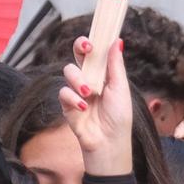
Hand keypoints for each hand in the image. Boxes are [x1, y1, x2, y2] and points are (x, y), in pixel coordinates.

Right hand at [60, 36, 134, 167]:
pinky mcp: (67, 104)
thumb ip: (116, 65)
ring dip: (79, 80)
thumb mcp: (120, 88)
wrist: (109, 143)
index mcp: (103, 75)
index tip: (93, 41)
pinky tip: (83, 107)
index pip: (94, 53)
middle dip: (79, 48)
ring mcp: (77, 91)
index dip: (91, 43)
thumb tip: (117, 41)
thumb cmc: (119, 118)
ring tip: (89, 93)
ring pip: (69, 71)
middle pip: (77, 55)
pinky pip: (63, 92)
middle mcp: (89, 79)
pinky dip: (72, 98)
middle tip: (86, 50)